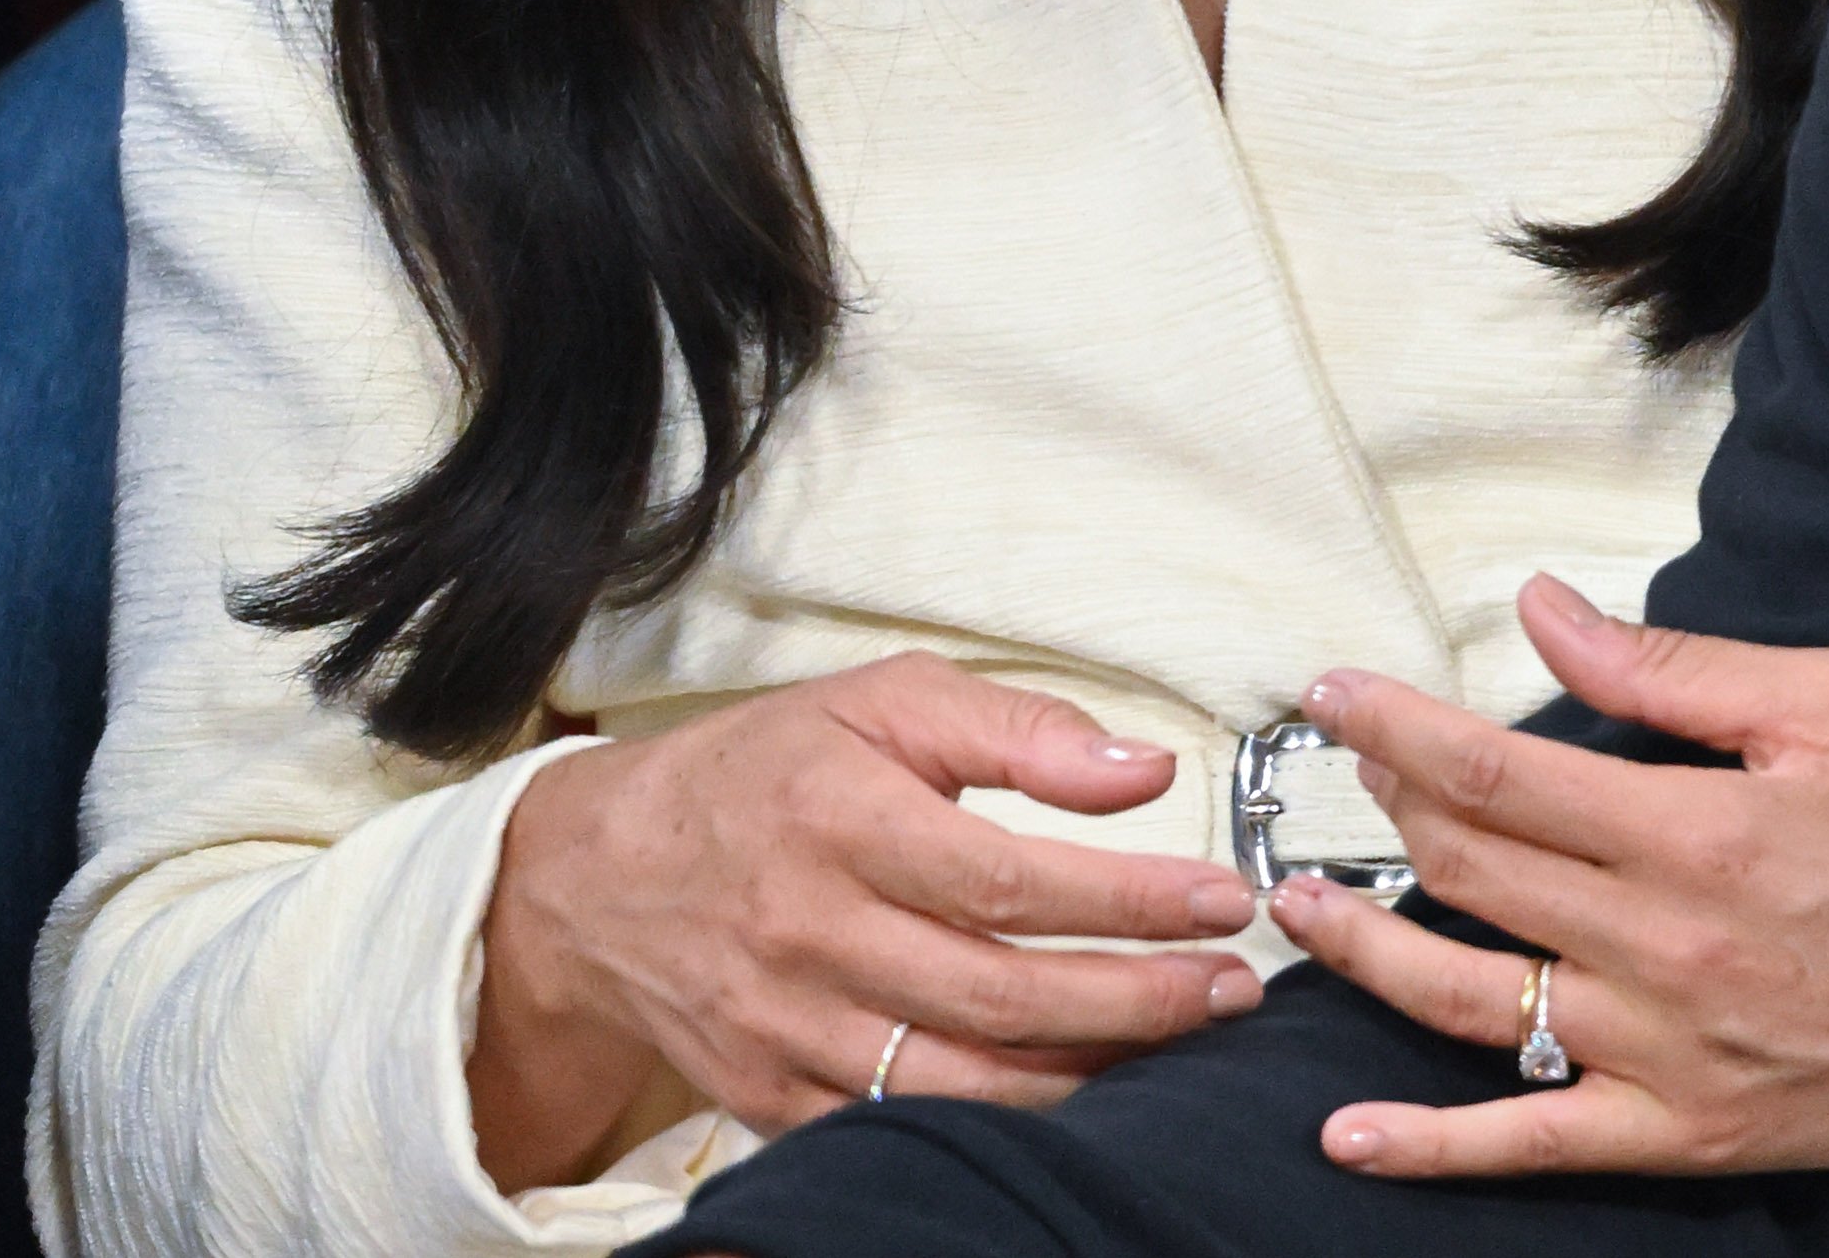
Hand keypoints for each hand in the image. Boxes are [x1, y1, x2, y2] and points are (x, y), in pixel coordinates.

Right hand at [470, 652, 1263, 1190]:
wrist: (595, 878)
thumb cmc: (762, 773)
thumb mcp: (882, 701)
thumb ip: (1020, 728)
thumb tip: (1144, 769)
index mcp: (841, 823)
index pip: (1012, 879)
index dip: (1131, 900)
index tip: (1224, 900)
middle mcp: (811, 938)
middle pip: (1001, 994)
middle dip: (1139, 1002)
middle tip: (1233, 988)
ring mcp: (788, 1032)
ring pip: (963, 1082)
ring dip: (1090, 1073)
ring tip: (1182, 1041)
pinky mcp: (771, 1099)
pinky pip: (904, 1128)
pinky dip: (1001, 1122)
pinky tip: (1079, 1093)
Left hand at [1282, 575, 1828, 1183]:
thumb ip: (1673, 666)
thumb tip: (1546, 611)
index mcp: (1696, 830)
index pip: (1496, 770)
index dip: (1395, 728)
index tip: (1332, 692)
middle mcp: (1662, 946)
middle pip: (1469, 871)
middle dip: (1380, 808)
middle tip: (1340, 769)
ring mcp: (1661, 1052)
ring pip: (1465, 1001)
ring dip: (1363, 952)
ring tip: (1301, 909)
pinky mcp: (1678, 1131)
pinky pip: (1527, 1144)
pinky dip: (1427, 1147)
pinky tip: (1347, 1134)